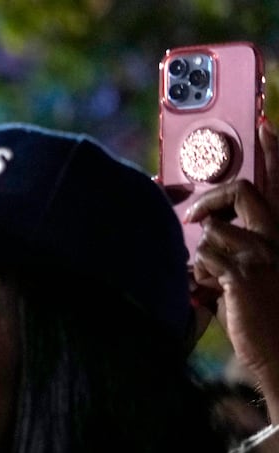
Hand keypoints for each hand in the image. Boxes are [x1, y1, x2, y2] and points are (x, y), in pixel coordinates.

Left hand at [187, 118, 278, 421]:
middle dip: (213, 199)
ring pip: (214, 231)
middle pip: (245, 191)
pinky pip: (204, 257)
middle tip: (194, 216)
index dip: (277, 150)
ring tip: (213, 282)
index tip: (266, 124)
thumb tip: (205, 237)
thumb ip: (239, 249)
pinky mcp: (243, 275)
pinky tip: (212, 293)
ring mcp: (263, 255)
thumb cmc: (267, 316)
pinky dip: (198, 274)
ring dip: (202, 256)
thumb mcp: (258, 275)